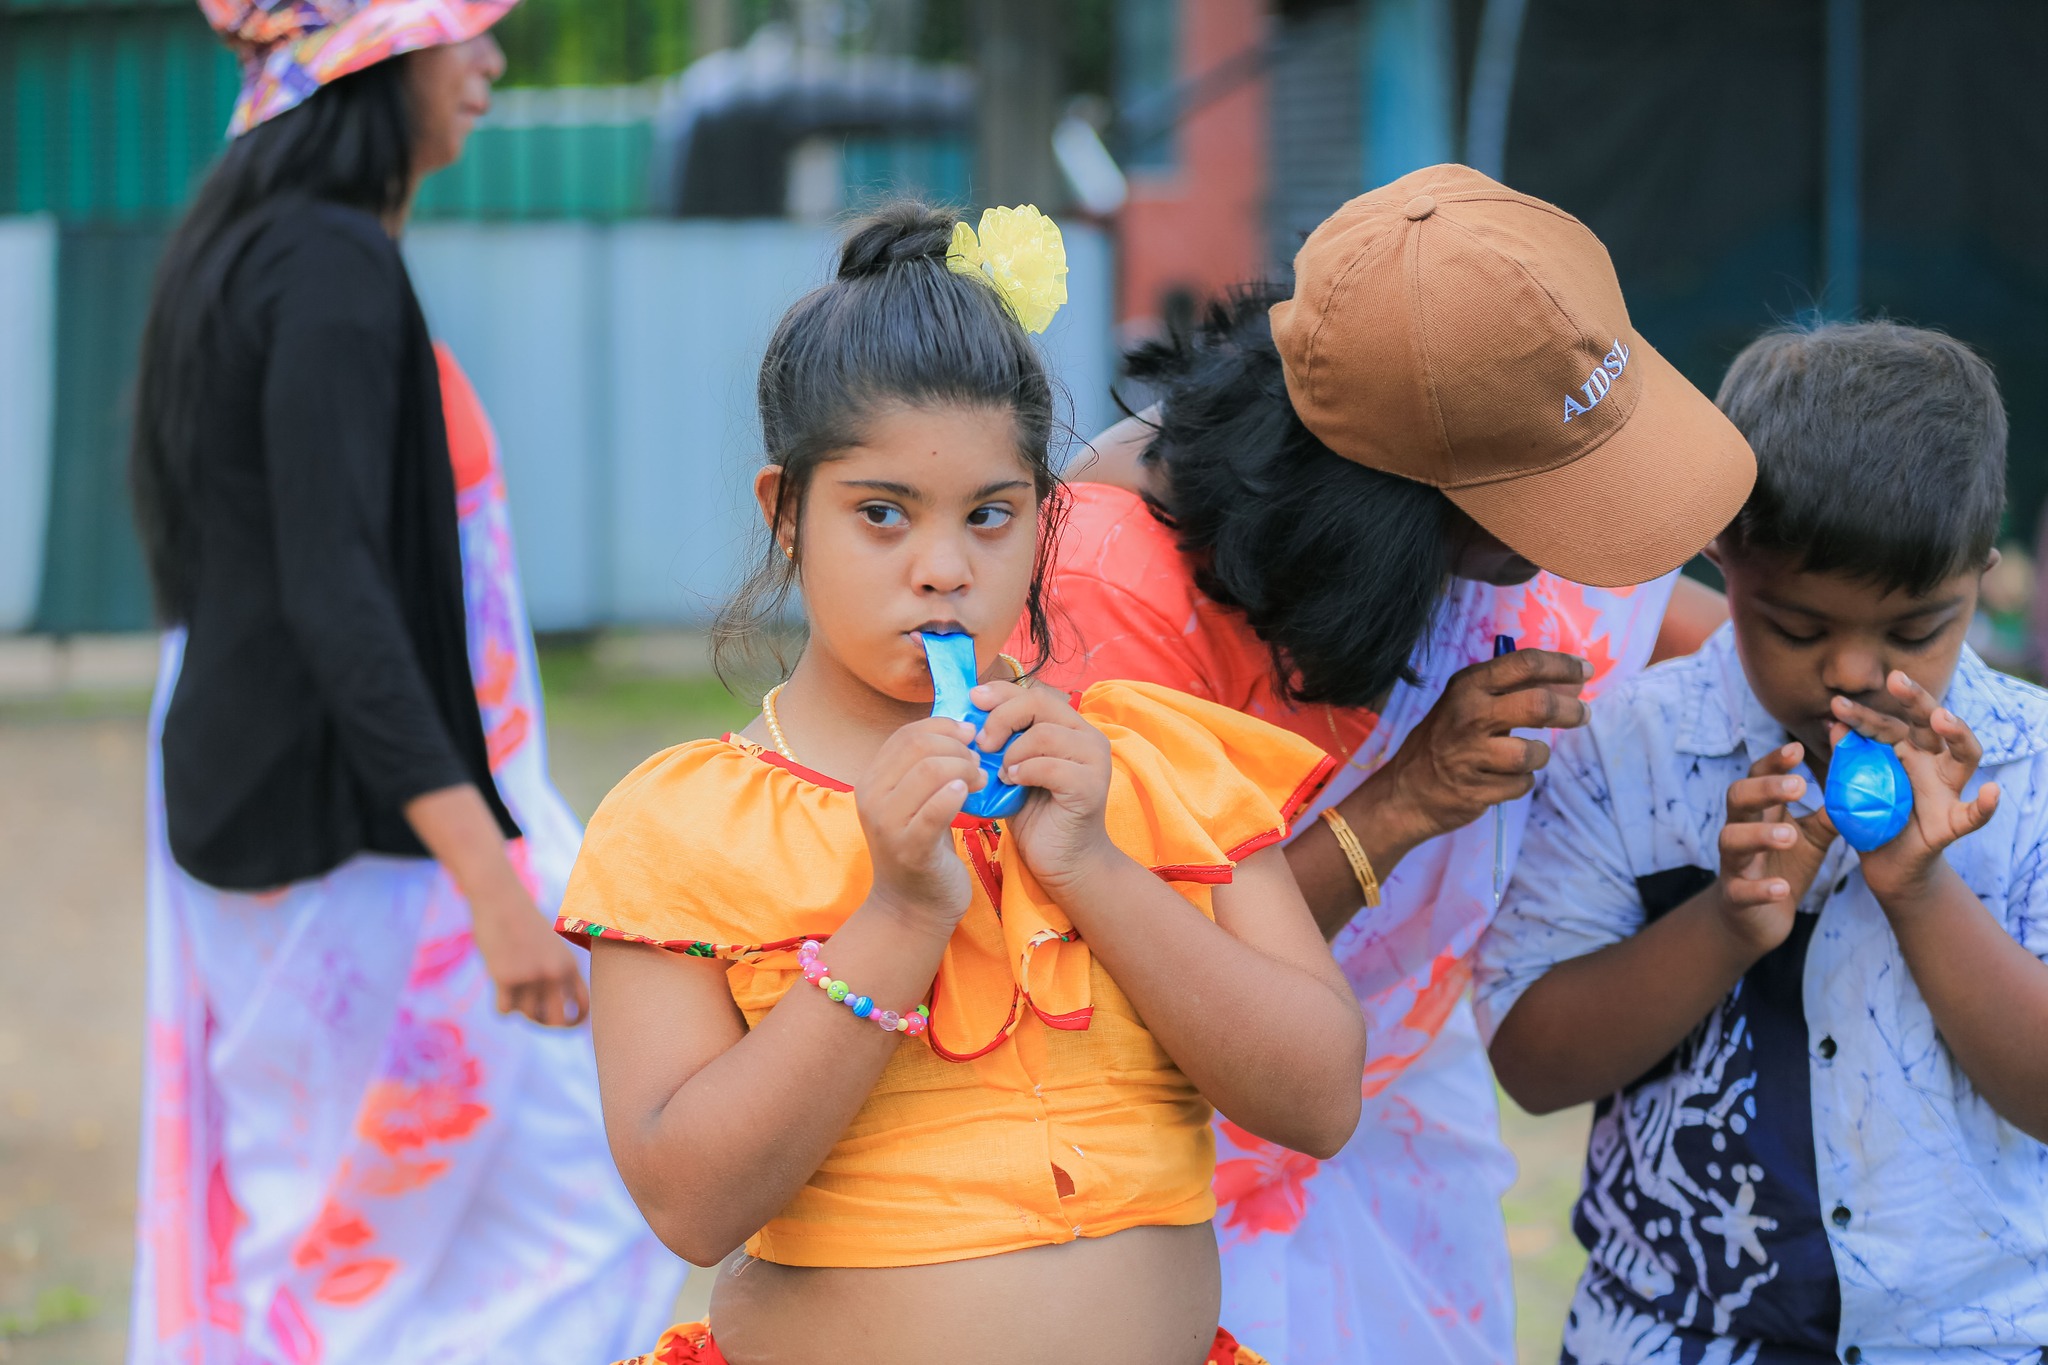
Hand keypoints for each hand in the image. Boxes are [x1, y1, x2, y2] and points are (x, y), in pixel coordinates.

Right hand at [469, 878, 589, 1026]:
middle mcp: (554, 973)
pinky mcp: (505, 977)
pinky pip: (504, 1012)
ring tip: (514, 988)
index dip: (575, 1021)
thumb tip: (552, 1013)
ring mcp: (531, 976)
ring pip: (527, 1016)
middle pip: (558, 1022)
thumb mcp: (552, 946)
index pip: (583, 1006)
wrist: (500, 900)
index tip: (564, 1024)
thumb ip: (558, 974)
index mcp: (570, 965)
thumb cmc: (524, 923)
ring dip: (519, 1008)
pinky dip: (501, 1007)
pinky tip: (500, 990)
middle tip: (534, 1016)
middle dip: (546, 1024)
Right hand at [854, 717, 979, 927]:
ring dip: (964, 769)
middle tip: (979, 763)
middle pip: (918, 747)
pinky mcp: (909, 849)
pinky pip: (934, 810)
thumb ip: (926, 766)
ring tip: (980, 781)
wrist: (913, 906)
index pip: (906, 734)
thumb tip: (962, 726)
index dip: (943, 726)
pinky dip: (955, 796)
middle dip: (957, 748)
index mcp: (871, 780)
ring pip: (929, 771)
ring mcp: (887, 825)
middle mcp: (871, 798)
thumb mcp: (916, 800)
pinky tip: (968, 796)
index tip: (970, 735)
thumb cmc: (923, 847)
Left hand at [971, 681, 1118, 895]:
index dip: (1000, 692)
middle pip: (1038, 703)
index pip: (1032, 692)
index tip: (972, 701)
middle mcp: (1087, 736)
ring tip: (1001, 774)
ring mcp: (1094, 760)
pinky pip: (1050, 766)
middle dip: (1001, 718)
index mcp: (1070, 726)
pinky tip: (1012, 783)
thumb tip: (967, 717)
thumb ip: (1003, 742)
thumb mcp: (1013, 769)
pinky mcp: (1090, 786)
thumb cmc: (1036, 815)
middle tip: (981, 744)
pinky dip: (1024, 771)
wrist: (1063, 860)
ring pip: (1044, 734)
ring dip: (1012, 752)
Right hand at [1363, 648, 1591, 847]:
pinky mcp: (1476, 789)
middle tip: (1582, 715)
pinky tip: (1502, 779)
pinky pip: (1522, 784)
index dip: (1562, 665)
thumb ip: (1513, 691)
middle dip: (1569, 711)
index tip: (1585, 672)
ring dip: (1538, 756)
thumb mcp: (1468, 703)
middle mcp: (1468, 714)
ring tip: (1526, 757)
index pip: (1525, 664)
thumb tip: (1571, 683)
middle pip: (1538, 705)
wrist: (1405, 791)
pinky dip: (1520, 782)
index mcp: (1468, 686)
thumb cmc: (1444, 741)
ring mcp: (1470, 754)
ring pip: (1533, 753)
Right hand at [1714, 743, 1834, 955]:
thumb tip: (1862, 781)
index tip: (1798, 749)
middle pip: (1737, 798)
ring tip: (1789, 837)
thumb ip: (1831, 812)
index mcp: (1760, 812)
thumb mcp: (1813, 836)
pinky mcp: (1735, 897)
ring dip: (1759, 835)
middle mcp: (1740, 830)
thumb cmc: (1785, 866)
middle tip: (1798, 785)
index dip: (1774, 762)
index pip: (1758, 776)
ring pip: (1731, 839)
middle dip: (1764, 789)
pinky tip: (1781, 888)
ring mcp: (1734, 863)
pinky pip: (1741, 890)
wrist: (1757, 918)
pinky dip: (1760, 888)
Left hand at [1831, 673, 1999, 901]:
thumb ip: (1845, 760)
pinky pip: (1974, 814)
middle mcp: (1928, 763)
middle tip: (1897, 679)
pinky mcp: (1952, 822)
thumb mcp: (1850, 787)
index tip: (1837, 705)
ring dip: (1957, 734)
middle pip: (1930, 725)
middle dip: (1916, 700)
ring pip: (1963, 757)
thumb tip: (1834, 726)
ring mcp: (1945, 790)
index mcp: (1902, 750)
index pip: (1886, 726)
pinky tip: (1993, 793)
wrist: (1884, 862)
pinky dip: (1986, 805)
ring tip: (1943, 718)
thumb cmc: (1869, 816)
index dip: (1863, 716)